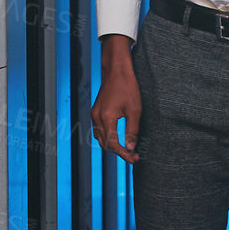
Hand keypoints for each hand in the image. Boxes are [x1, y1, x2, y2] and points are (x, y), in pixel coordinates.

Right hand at [91, 37, 141, 163]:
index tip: (134, 159)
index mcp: (106, 117)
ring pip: (100, 138)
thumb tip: (131, 148)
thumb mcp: (135, 110)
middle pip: (105, 143)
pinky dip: (108, 137)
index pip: (113, 144)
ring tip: (127, 150)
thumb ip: (132, 130)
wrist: (117, 70)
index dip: (124, 154)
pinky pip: (99, 130)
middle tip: (134, 156)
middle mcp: (96, 117)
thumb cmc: (128, 87)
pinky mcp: (95, 111)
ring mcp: (94, 114)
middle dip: (119, 152)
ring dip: (112, 146)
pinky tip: (118, 138)